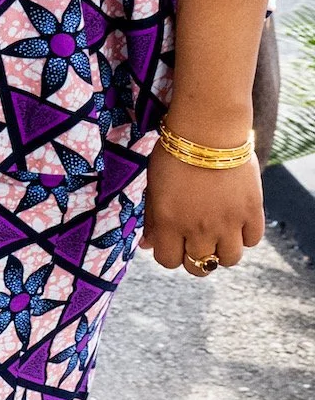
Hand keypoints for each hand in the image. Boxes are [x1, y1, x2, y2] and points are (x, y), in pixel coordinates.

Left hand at [142, 143, 263, 272]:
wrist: (208, 131)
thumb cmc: (174, 154)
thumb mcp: (153, 185)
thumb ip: (152, 218)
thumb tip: (147, 245)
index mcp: (168, 223)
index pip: (168, 261)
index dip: (170, 254)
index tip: (174, 242)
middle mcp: (198, 229)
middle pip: (200, 267)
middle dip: (196, 258)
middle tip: (197, 241)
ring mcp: (227, 223)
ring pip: (229, 259)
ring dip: (223, 251)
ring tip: (220, 234)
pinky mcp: (251, 211)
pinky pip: (252, 240)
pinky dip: (245, 235)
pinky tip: (237, 221)